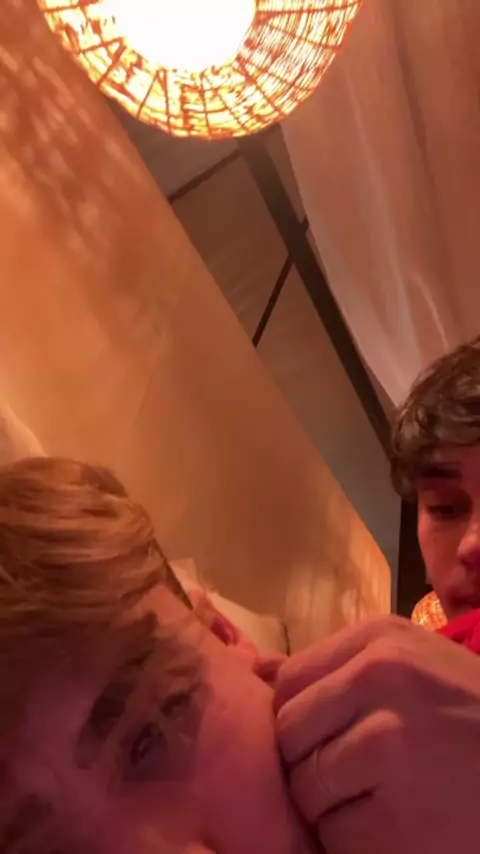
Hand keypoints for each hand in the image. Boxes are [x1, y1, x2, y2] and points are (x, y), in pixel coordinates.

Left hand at [275, 615, 479, 853]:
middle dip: (312, 763)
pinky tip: (402, 830)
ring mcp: (388, 746)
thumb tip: (254, 672)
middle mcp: (380, 679)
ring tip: (386, 802)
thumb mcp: (414, 665)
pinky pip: (337, 838)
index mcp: (380, 641)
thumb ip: (341, 668)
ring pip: (306, 788)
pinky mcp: (398, 816)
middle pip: (288, 734)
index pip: (287, 682)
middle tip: (358, 777)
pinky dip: (358, 847)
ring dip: (335, 809)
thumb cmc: (474, 719)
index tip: (331, 738)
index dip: (301, 720)